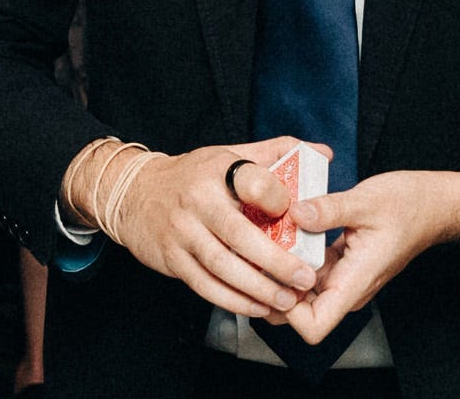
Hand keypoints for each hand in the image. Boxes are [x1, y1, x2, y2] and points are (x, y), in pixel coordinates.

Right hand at [87, 137, 326, 319]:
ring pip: (223, 266)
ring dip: (257, 288)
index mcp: (218, 169)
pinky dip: (233, 300)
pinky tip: (257, 307)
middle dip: (276, 261)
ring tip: (287, 300)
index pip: (251, 181)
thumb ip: (277, 153)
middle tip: (305, 278)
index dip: (277, 198)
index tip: (299, 216)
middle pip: (240, 234)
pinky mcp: (172, 259)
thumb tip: (323, 153)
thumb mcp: (231, 154)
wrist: (135, 193)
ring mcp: (182, 232)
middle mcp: (198, 200)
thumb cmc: (196, 175)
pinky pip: (205, 285)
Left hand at [279, 170, 459, 344]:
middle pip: (299, 312)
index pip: (314, 326)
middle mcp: (347, 287)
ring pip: (302, 288)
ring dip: (283, 268)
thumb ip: (329, 209)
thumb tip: (294, 213)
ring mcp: (344, 276)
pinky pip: (310, 268)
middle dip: (276, 287)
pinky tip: (287, 227)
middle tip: (262, 250)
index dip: (288, 310)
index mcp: (356, 282)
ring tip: (270, 234)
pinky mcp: (341, 262)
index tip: (277, 273)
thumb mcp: (367, 200)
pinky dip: (295, 253)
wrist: (433, 204)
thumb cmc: (410, 205)